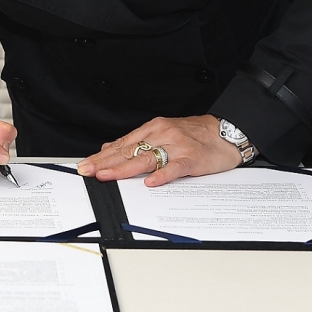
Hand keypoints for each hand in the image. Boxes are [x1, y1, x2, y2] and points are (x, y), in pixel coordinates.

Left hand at [77, 115, 235, 187]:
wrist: (226, 132)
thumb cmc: (194, 135)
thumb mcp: (163, 132)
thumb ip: (138, 142)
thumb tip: (110, 148)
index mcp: (154, 128)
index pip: (122, 144)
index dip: (102, 156)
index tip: (86, 165)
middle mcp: (162, 134)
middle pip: (129, 151)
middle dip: (106, 163)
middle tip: (88, 171)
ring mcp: (177, 146)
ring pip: (147, 158)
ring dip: (124, 168)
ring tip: (108, 176)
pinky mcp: (192, 158)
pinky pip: (175, 168)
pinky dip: (162, 175)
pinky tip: (150, 182)